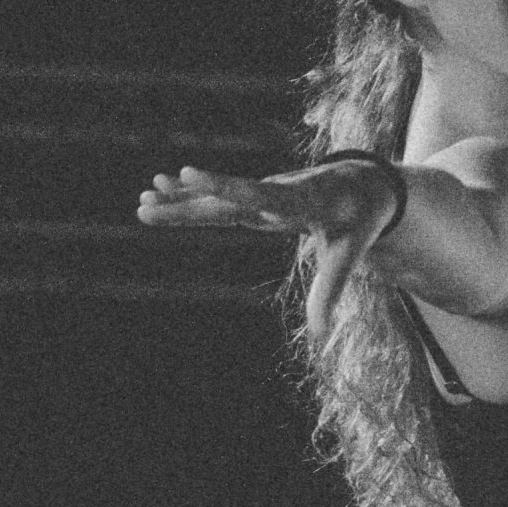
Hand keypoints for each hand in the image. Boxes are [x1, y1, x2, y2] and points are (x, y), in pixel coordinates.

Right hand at [137, 160, 400, 349]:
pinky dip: (192, 198)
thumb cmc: (358, 219)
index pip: (255, 193)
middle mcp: (274, 191)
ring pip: (217, 199)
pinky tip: (162, 192)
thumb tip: (321, 334)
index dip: (222, 185)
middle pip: (226, 198)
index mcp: (298, 199)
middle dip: (188, 199)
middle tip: (149, 195)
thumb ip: (331, 290)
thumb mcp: (349, 254)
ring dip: (181, 200)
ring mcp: (262, 193)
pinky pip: (220, 200)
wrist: (364, 185)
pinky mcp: (256, 197)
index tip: (187, 172)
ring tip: (143, 198)